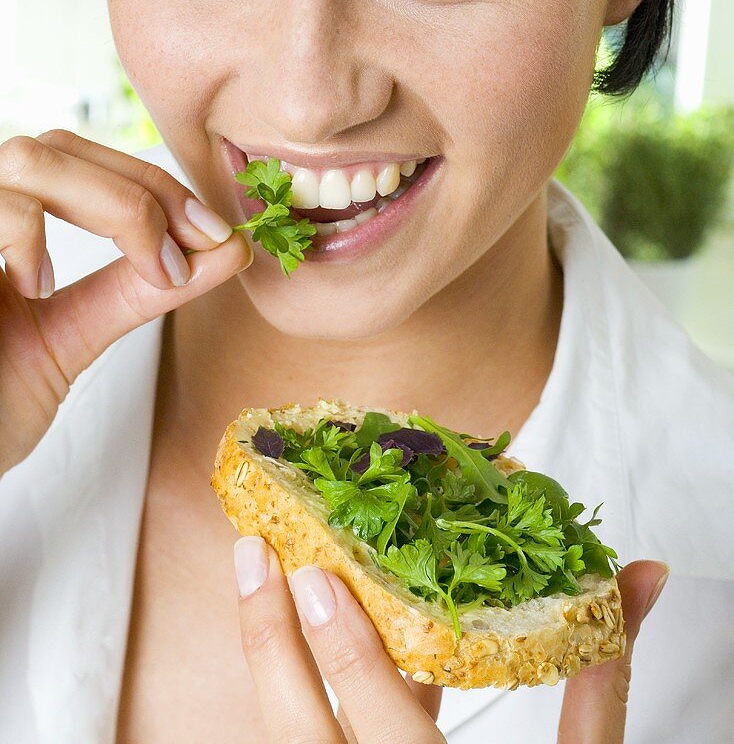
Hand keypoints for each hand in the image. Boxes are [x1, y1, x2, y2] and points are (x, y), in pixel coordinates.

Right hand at [0, 129, 252, 474]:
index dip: (155, 185)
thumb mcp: (72, 336)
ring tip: (143, 270)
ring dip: (108, 206)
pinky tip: (37, 288)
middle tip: (194, 245)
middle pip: (60, 147)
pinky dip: (29, 235)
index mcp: (2, 224)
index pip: (81, 162)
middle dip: (143, 191)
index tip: (218, 233)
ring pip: (29, 158)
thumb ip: (139, 289)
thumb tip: (230, 250)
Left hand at [234, 538, 669, 743]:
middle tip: (253, 555)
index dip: (348, 651)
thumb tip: (635, 581)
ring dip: (269, 662)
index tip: (316, 575)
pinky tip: (294, 645)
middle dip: (270, 642)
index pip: (387, 727)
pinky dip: (295, 694)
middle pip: (300, 735)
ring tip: (256, 585)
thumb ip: (600, 686)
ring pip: (288, 740)